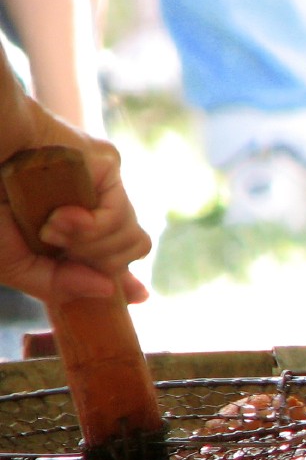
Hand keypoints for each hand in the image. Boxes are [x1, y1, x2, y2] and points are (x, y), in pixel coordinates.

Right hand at [0, 99, 151, 306]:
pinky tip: (61, 216)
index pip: (114, 257)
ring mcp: (102, 186)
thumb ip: (55, 284)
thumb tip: (108, 291)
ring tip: (49, 227)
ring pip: (132, 239)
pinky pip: (121, 216)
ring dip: (88, 245)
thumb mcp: (12, 260)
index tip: (139, 294)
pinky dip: (91, 228)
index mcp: (71, 228)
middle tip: (51, 240)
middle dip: (94, 262)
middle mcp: (91, 207)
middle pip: (129, 252)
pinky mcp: (108, 165)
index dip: (127, 280)